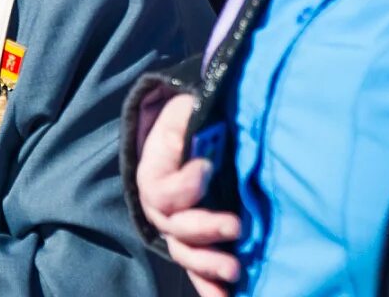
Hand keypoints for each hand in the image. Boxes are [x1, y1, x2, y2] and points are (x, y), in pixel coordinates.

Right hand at [136, 94, 240, 296]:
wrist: (192, 141)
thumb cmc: (191, 124)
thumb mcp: (184, 112)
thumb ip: (189, 114)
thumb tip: (201, 109)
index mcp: (153, 174)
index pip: (162, 189)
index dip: (184, 184)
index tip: (208, 167)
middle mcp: (161, 208)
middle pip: (174, 227)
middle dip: (204, 228)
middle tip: (235, 226)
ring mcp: (178, 230)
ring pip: (184, 252)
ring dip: (208, 263)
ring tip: (235, 268)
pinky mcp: (197, 246)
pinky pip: (197, 272)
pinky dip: (209, 287)